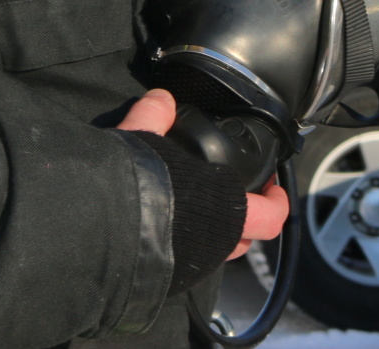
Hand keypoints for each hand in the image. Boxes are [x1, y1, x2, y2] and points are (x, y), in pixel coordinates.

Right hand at [115, 89, 289, 259]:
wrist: (100, 229)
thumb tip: (161, 99)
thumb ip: (155, 115)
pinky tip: (169, 227)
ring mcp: (195, 264)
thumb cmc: (136, 187)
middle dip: (245, 218)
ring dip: (218, 233)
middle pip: (247, 237)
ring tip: (199, 210)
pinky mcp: (171, 279)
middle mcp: (217, 243)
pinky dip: (190, 245)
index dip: (277, 202)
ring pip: (220, 253)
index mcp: (226, 209)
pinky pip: (192, 263)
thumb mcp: (145, 137)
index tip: (273, 187)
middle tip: (234, 196)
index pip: (271, 215)